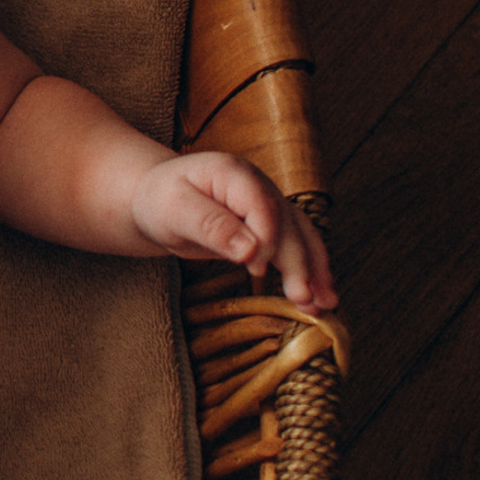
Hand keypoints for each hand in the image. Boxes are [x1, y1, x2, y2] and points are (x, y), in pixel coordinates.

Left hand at [130, 151, 335, 308]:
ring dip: (315, 272)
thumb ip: (211, 226)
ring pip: (302, 238)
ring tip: (323, 305)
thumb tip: (251, 250)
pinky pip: (298, 248)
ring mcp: (270, 206)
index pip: (263, 208)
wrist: (156, 199)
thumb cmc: (160, 200)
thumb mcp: (174, 209)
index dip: (266, 240)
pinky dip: (311, 273)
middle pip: (289, 226)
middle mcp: (260, 186)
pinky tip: (321, 298)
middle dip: (298, 263)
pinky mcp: (272, 227)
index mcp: (234, 174)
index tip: (255, 268)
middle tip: (302, 298)